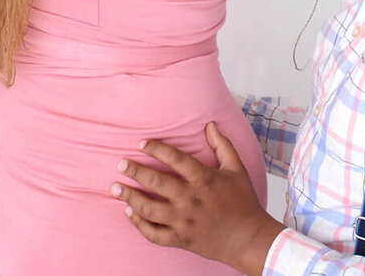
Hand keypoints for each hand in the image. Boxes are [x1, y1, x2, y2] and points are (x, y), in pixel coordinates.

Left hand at [112, 123, 283, 272]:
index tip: (141, 143)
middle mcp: (191, 199)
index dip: (156, 148)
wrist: (249, 239)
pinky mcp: (181, 239)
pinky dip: (139, 224)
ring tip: (115, 188)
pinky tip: (129, 213)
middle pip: (156, 182)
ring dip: (130, 197)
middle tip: (120, 164)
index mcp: (204, 179)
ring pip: (149, 209)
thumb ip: (222, 145)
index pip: (175, 158)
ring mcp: (184, 221)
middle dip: (135, 171)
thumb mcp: (236, 168)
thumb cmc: (243, 202)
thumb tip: (210, 124)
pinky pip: (154, 233)